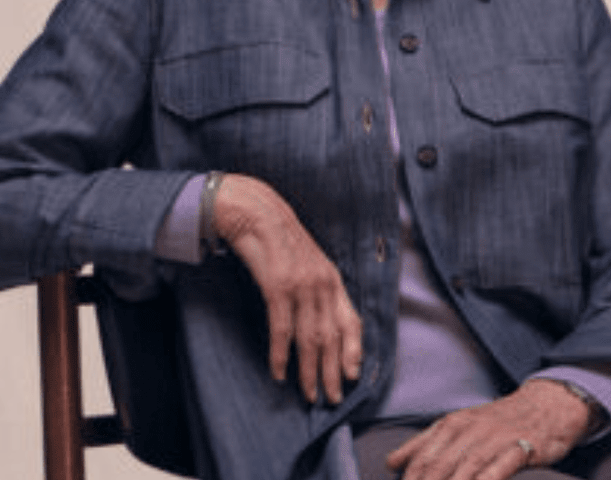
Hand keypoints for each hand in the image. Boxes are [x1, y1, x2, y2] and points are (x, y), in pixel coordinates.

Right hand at [212, 173, 363, 404]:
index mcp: (332, 279)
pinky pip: (282, 328)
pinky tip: (279, 372)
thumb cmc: (280, 240)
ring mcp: (301, 285)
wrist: (256, 212)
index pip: (352, 321)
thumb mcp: (308, 264)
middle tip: (332, 399)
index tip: (354, 376)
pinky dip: (282, 354)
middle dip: (334, 371)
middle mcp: (322, 283)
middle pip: (332, 336)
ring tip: (309, 394)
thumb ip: (318, 289)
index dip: (354, 351)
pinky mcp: (278, 286)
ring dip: (310, 370)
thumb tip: (322, 320)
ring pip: (311, 338)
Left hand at [384, 379, 592, 479]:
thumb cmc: (499, 422)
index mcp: (450, 425)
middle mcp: (469, 430)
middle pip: (438, 467)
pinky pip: (499, 469)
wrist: (547, 404)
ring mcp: (495, 439)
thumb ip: (425, 444)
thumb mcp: (459, 425)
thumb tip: (391, 464)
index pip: (420, 459)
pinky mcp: (520, 448)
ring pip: (465, 470)